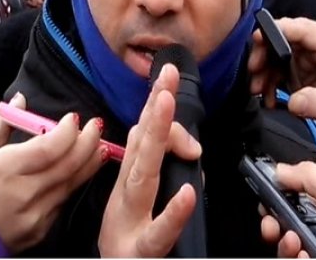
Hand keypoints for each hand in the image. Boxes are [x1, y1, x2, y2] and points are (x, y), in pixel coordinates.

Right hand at [0, 93, 105, 253]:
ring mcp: (35, 213)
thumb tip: (20, 99)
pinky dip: (73, 183)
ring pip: (72, 183)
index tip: (73, 118)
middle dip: (88, 142)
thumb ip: (2, 123)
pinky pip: (64, 200)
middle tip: (96, 126)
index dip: (67, 132)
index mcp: (5, 168)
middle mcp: (23, 191)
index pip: (48, 148)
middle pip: (67, 164)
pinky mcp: (42, 228)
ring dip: (90, 162)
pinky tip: (80, 170)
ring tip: (100, 145)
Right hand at [98, 64, 202, 256]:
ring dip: (157, 141)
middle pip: (142, 146)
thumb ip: (153, 162)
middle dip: (154, 109)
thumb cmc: (127, 240)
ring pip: (144, 177)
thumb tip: (167, 136)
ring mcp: (132, 220)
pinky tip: (189, 194)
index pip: (143, 135)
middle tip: (166, 77)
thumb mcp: (137, 196)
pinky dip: (173, 213)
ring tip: (168, 107)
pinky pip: (159, 232)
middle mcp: (128, 195)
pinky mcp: (141, 250)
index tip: (168, 72)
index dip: (154, 102)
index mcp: (131, 181)